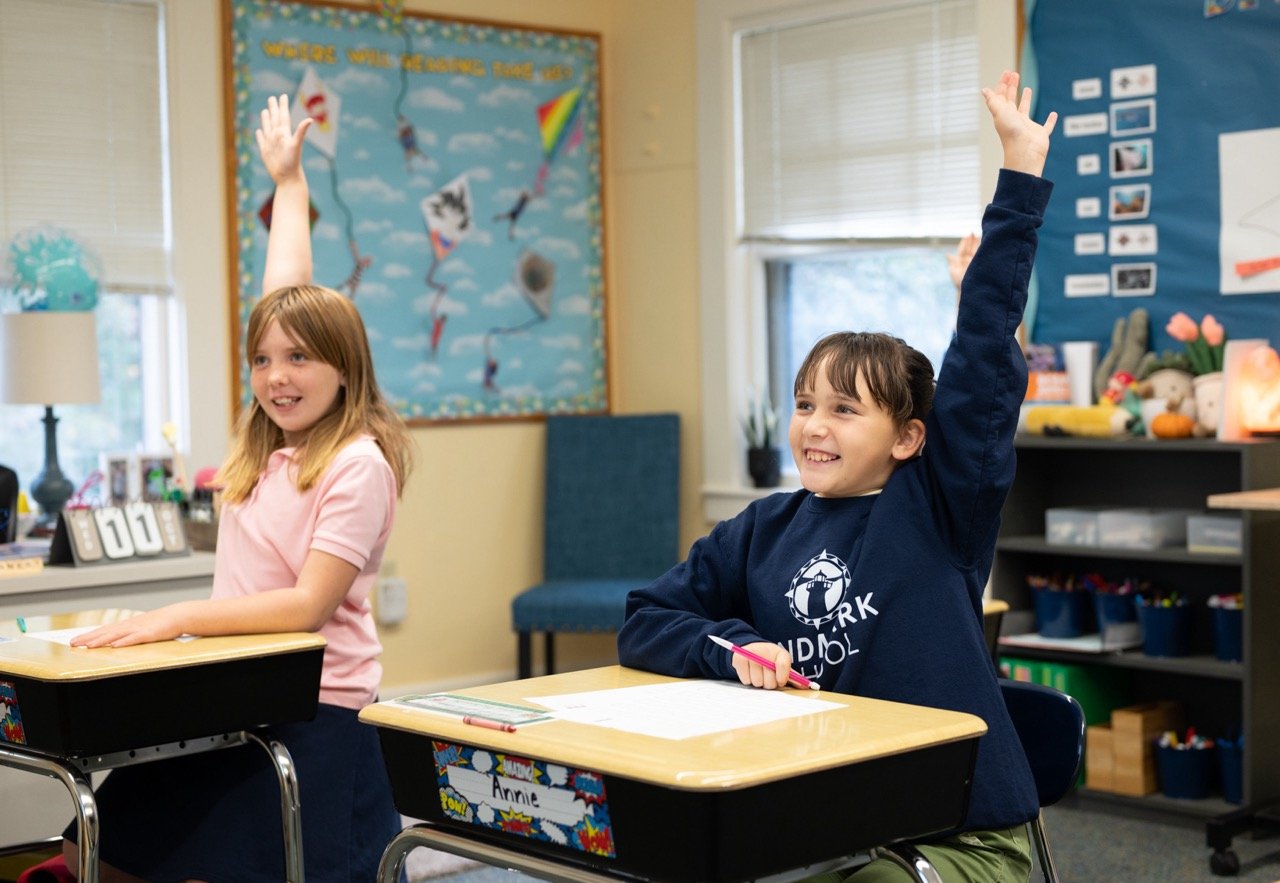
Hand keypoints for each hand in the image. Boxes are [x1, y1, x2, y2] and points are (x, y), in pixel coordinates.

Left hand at [70, 607, 185, 647]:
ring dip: (101, 640)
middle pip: (105, 632)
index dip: (88, 635)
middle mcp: (129, 625)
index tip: (74, 640)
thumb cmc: (162, 623)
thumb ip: (129, 634)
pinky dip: (124, 642)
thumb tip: (114, 642)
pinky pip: (134, 638)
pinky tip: (114, 645)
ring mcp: (139, 628)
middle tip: (73, 644)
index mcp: (127, 625)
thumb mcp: (142, 627)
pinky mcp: (149, 633)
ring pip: (116, 635)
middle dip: (88, 638)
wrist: (180, 615)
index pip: (103, 630)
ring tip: (88, 646)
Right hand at [255, 93, 311, 185]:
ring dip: (266, 119)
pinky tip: (259, 131)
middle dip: (273, 108)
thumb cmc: (292, 163)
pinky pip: (261, 140)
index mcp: (285, 134)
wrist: (287, 178)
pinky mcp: (266, 152)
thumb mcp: (296, 145)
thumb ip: (301, 132)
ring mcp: (271, 144)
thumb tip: (310, 119)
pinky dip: (260, 135)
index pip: (283, 116)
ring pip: (268, 128)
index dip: (283, 106)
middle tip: (272, 97)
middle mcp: (278, 137)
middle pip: (275, 119)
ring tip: (265, 110)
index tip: (283, 95)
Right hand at [731, 641, 795, 689]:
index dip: (782, 677)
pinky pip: (746, 680)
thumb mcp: (783, 666)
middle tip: (768, 676)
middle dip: (770, 683)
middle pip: (770, 681)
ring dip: (758, 682)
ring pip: (757, 682)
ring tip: (759, 673)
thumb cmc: (772, 661)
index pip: (783, 665)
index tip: (781, 681)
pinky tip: (750, 672)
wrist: (753, 649)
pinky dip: (748, 680)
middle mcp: (765, 651)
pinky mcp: (738, 658)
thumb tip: (808, 687)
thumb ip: (794, 677)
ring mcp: (750, 653)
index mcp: (780, 653)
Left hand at [947, 233, 978, 292]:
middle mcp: (968, 260)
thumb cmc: (959, 281)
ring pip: (975, 250)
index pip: (963, 249)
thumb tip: (948, 254)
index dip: (965, 242)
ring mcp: (974, 262)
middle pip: (970, 248)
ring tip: (979, 235)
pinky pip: (981, 254)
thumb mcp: (954, 271)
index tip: (967, 235)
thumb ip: (952, 262)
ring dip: (977, 243)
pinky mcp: (980, 263)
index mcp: (961, 261)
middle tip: (973, 233)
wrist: (967, 288)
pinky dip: (982, 248)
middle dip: (971, 241)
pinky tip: (984, 242)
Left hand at [981, 70, 1056, 176]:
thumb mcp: (1000, 112)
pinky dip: (1050, 121)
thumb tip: (984, 90)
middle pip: (1011, 100)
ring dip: (1026, 100)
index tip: (1007, 72)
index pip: (1001, 97)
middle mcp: (1014, 120)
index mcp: (1004, 115)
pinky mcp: (1040, 134)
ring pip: (1025, 110)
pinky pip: (1047, 126)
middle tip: (1015, 73)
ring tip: (1028, 88)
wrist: (1024, 152)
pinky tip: (1053, 114)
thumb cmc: (1011, 132)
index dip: (1003, 84)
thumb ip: (993, 101)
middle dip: (1012, 87)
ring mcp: (1027, 127)